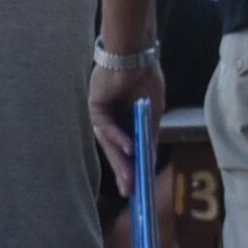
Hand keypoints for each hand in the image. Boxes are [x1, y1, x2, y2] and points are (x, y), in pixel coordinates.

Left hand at [89, 55, 165, 190]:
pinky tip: (130, 150)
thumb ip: (148, 136)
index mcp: (124, 122)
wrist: (136, 55)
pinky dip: (119, 138)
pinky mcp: (95, 107)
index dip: (132, 169)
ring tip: (129, 180)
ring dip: (120, 161)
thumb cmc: (146, 79)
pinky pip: (107, 127)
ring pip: (109, 143)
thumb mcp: (152, 114)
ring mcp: (102, 115)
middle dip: (124, 172)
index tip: (138, 189)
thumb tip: (149, 161)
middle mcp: (111, 121)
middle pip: (116, 151)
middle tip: (130, 192)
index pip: (126, 151)